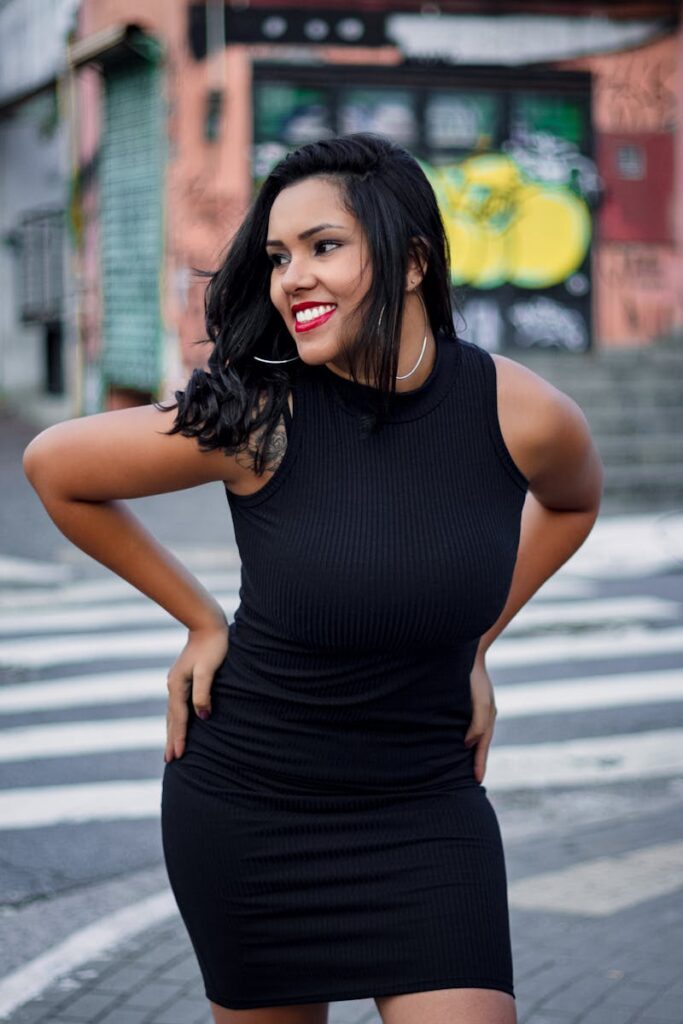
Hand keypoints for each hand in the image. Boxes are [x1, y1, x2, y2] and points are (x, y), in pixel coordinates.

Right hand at [164, 617, 228, 762]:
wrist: (207, 624)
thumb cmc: (212, 646)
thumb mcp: (208, 670)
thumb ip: (203, 693)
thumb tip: (203, 716)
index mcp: (177, 685)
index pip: (179, 718)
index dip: (179, 738)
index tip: (178, 757)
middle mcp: (173, 685)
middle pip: (172, 718)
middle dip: (171, 739)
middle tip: (169, 761)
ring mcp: (176, 682)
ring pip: (173, 712)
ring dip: (172, 730)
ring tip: (172, 747)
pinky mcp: (183, 678)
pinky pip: (178, 705)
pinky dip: (177, 718)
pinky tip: (180, 722)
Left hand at [464, 652, 497, 783]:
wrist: (467, 652)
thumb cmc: (475, 677)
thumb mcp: (480, 701)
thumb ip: (477, 724)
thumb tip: (467, 744)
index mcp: (488, 718)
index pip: (482, 747)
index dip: (479, 764)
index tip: (476, 781)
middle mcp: (481, 716)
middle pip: (478, 744)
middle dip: (475, 761)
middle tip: (471, 780)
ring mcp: (472, 710)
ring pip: (470, 735)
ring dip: (466, 750)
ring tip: (459, 766)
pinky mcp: (462, 703)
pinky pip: (461, 724)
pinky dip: (459, 736)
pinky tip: (450, 741)